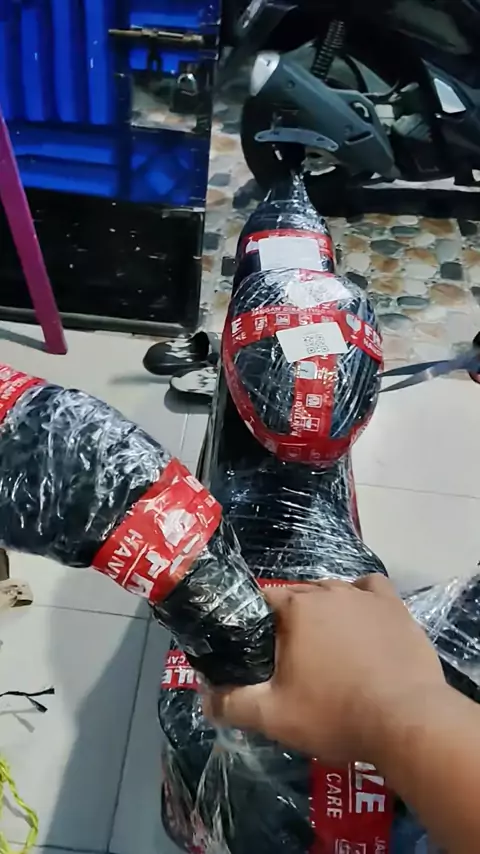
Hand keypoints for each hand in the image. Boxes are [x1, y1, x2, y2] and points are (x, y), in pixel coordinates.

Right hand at [202, 575, 445, 764]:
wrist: (407, 721)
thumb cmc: (335, 714)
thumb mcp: (273, 717)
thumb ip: (232, 704)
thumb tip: (204, 699)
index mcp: (295, 608)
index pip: (262, 600)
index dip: (253, 622)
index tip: (255, 649)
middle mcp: (328, 590)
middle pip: (297, 594)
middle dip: (288, 620)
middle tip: (288, 658)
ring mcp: (365, 596)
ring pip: (332, 591)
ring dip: (323, 610)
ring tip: (325, 645)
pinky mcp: (395, 607)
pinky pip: (370, 589)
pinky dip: (361, 598)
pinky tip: (361, 619)